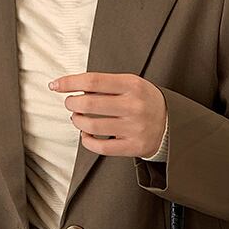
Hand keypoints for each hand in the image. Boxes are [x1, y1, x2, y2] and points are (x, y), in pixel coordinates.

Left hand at [50, 72, 166, 157]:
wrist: (172, 124)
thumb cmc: (147, 102)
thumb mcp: (132, 84)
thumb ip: (107, 84)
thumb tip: (74, 88)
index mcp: (132, 86)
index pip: (93, 81)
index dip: (69, 82)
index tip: (56, 85)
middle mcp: (134, 106)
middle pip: (89, 104)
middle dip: (72, 103)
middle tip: (71, 104)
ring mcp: (134, 128)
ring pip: (92, 126)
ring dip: (77, 122)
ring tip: (78, 119)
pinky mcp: (134, 146)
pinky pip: (102, 147)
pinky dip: (87, 141)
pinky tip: (86, 135)